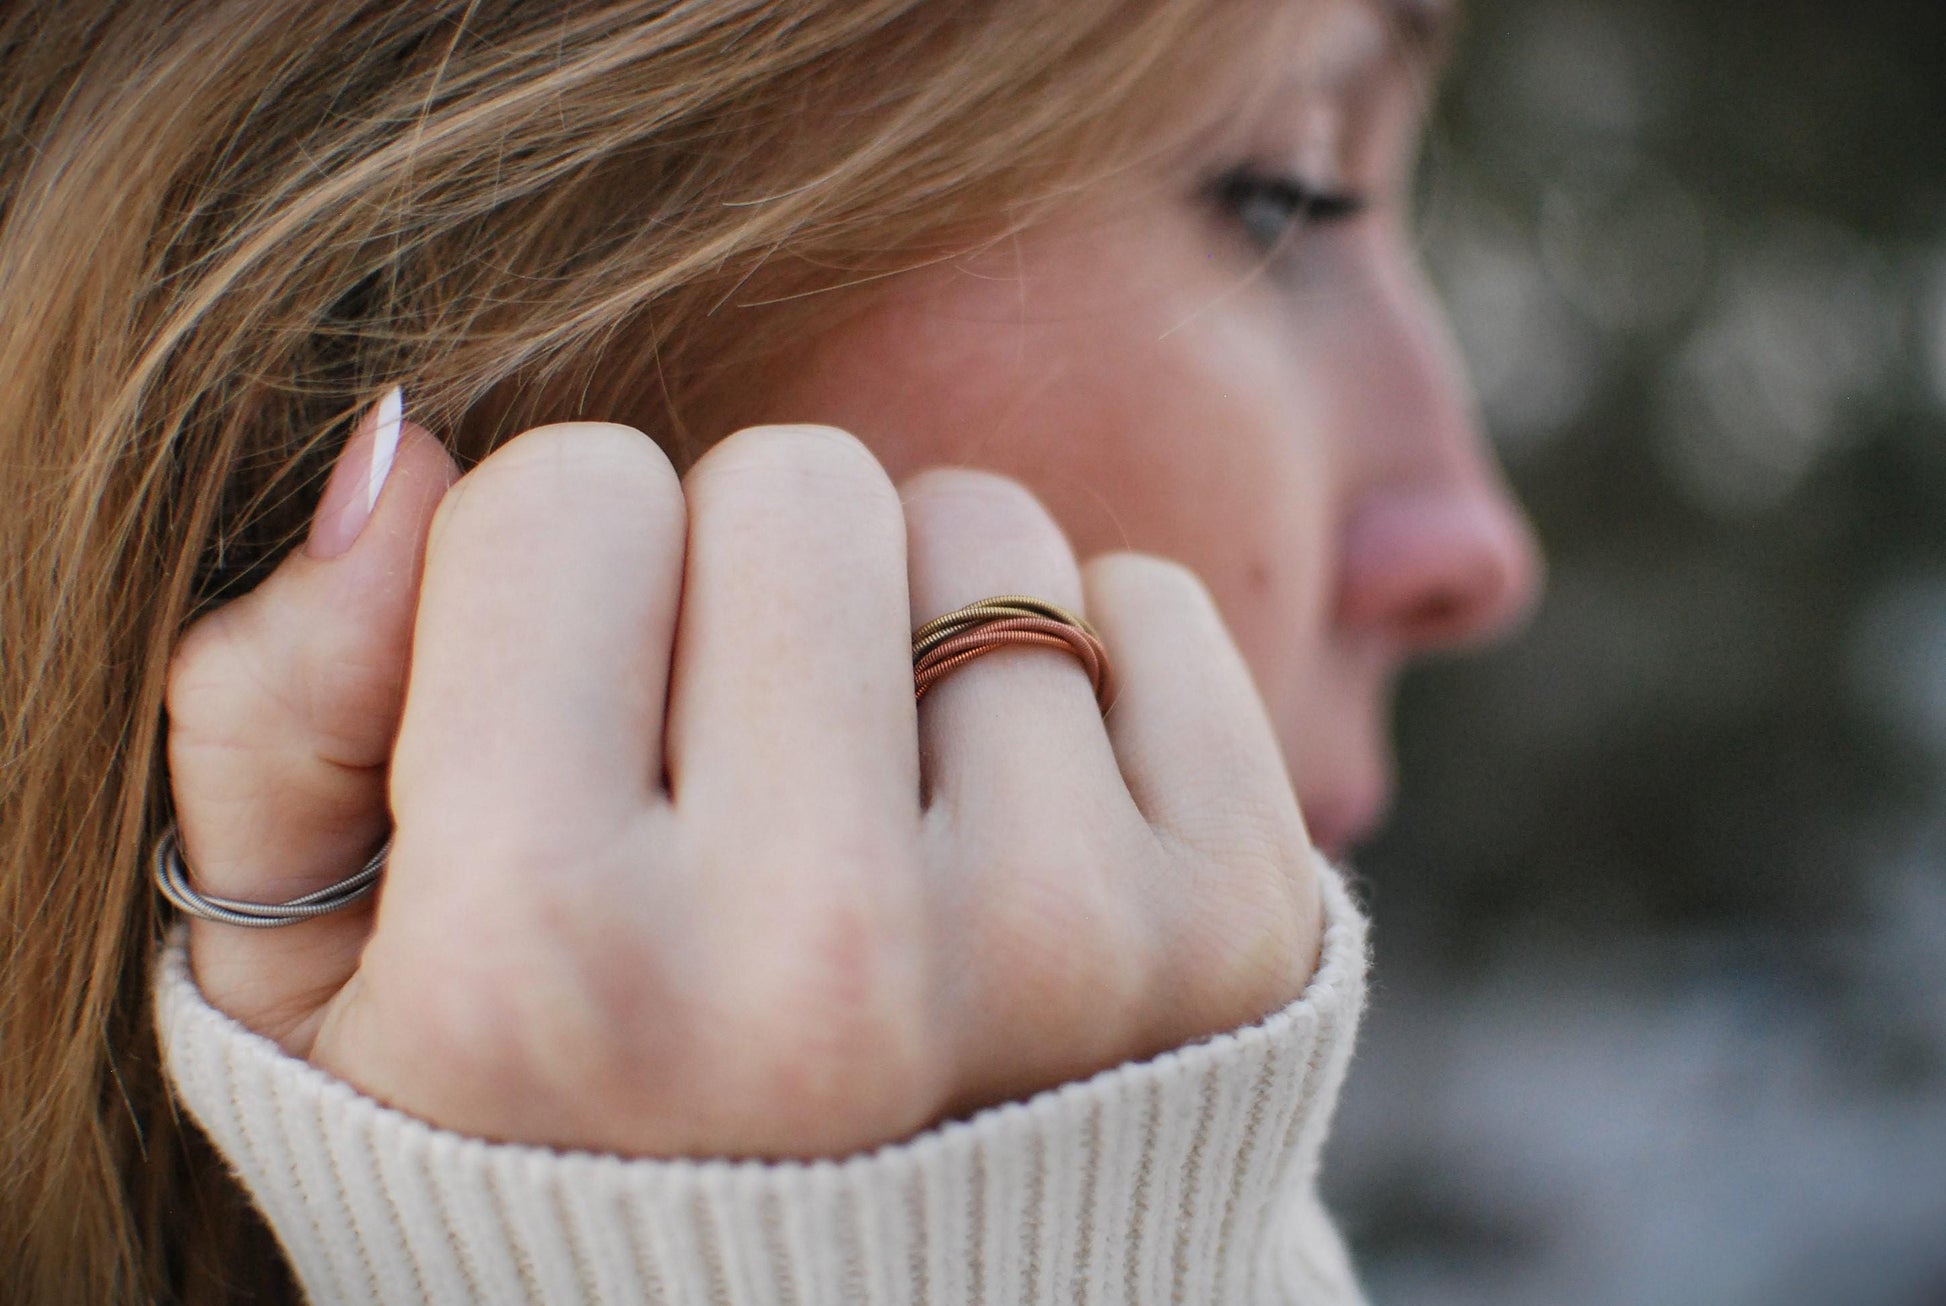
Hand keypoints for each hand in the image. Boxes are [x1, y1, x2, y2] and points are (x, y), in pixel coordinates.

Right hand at [165, 415, 1321, 1157]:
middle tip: (737, 762)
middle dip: (742, 582)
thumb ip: (281, 717)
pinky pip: (1148, 605)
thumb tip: (406, 443)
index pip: (563, 498)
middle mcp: (821, 965)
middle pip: (792, 482)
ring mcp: (1064, 951)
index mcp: (546, 964)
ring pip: (980, 529)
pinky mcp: (1236, 927)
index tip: (577, 721)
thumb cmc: (564, 1136)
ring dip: (907, 625)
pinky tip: (1008, 831)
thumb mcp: (315, 995)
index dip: (552, 586)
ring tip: (871, 813)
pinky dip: (1075, 669)